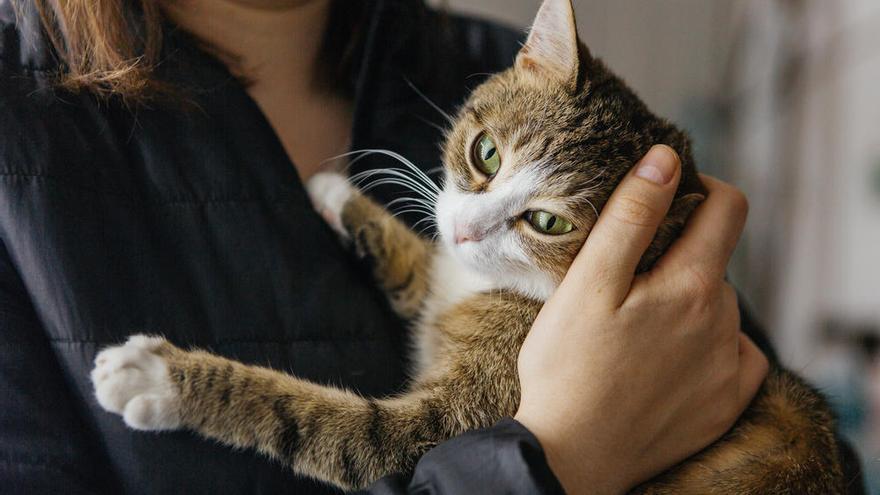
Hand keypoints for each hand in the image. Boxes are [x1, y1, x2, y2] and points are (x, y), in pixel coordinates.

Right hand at [514, 145, 768, 494]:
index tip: (666, 197)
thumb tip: (665, 159)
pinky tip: (667, 359)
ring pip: (716, 307)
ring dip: (686, 301)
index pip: (728, 207)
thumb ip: (630, 216)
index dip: (700, 188)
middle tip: (625, 278)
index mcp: (692, 285)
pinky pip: (733, 354)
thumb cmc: (567, 366)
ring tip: (633, 326)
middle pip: (714, 260)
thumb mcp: (587, 282)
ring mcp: (728, 367)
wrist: (572, 455)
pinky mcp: (726, 402)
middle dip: (678, 254)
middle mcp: (723, 323)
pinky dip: (707, 345)